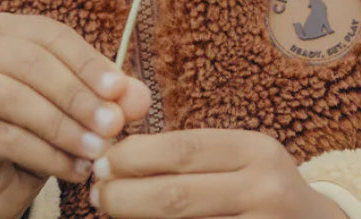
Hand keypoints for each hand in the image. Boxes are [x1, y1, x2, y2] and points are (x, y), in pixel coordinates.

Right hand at [0, 12, 150, 218]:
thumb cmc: (27, 133)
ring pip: (17, 99)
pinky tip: (72, 169)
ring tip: (97, 151)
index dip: (88, 61)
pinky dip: (46, 155)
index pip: (52, 35)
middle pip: (33, 63)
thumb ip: (104, 98)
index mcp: (4, 29)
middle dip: (78, 95)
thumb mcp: (70, 110)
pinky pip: (4, 137)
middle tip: (113, 125)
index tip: (121, 90)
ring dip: (64, 127)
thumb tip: (138, 96)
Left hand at [89, 129, 347, 218]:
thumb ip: (197, 156)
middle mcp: (263, 188)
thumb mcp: (245, 159)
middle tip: (95, 194)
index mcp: (256, 150)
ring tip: (109, 213)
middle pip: (178, 194)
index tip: (103, 161)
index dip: (137, 155)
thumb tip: (123, 157)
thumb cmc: (265, 190)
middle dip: (126, 195)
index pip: (185, 148)